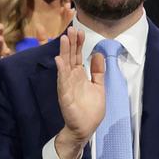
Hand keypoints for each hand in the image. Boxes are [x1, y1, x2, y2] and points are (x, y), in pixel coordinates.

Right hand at [53, 27, 104, 158]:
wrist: (85, 129)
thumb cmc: (90, 110)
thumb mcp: (98, 87)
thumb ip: (97, 71)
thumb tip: (97, 54)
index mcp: (79, 75)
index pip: (77, 56)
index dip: (78, 44)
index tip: (79, 31)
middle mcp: (71, 78)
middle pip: (70, 57)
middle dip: (71, 43)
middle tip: (71, 29)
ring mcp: (67, 86)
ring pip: (64, 66)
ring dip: (64, 52)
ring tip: (64, 39)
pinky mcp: (65, 96)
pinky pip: (62, 82)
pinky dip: (61, 71)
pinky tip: (59, 60)